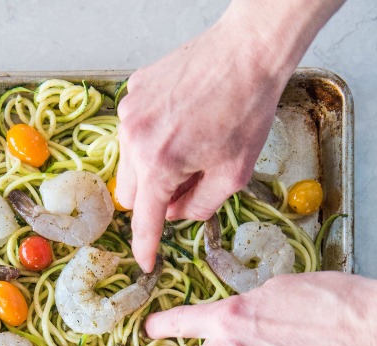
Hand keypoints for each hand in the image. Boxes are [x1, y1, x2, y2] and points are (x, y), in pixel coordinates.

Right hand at [115, 0, 345, 271]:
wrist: (247, 52)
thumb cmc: (246, 110)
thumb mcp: (233, 175)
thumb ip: (200, 205)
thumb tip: (178, 213)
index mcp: (160, 165)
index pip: (145, 219)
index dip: (145, 245)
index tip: (145, 262)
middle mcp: (135, 139)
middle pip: (129, 194)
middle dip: (153, 198)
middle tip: (188, 182)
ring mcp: (130, 112)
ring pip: (129, 162)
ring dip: (152, 166)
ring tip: (189, 143)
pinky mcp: (134, 91)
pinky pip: (135, 130)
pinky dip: (153, 136)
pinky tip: (182, 120)